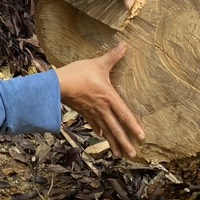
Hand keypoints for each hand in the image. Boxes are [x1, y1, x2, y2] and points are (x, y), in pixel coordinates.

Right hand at [56, 42, 142, 158]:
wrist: (57, 85)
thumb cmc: (78, 74)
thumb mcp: (97, 63)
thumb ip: (112, 56)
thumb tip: (125, 44)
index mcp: (109, 98)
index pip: (124, 115)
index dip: (133, 126)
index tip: (142, 137)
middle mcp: (102, 109)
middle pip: (116, 129)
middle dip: (124, 142)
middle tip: (133, 155)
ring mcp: (92, 112)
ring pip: (105, 131)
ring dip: (113, 143)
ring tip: (119, 155)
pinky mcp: (83, 112)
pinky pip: (93, 125)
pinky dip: (99, 132)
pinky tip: (101, 137)